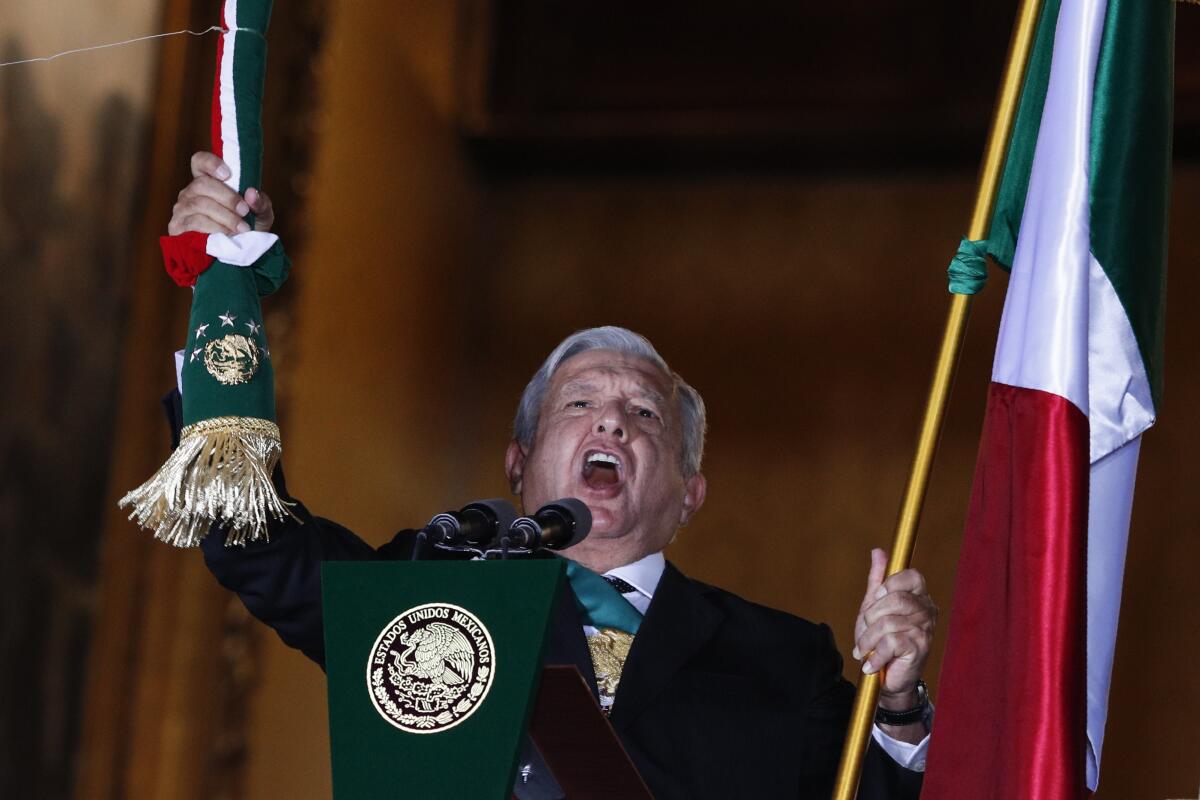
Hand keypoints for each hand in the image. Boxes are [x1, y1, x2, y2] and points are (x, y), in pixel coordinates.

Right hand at [168, 151, 273, 235]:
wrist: (240, 255)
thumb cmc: (248, 228)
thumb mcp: (261, 214)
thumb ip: (261, 202)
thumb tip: (251, 194)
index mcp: (208, 182)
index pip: (199, 161)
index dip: (210, 163)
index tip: (228, 174)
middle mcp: (191, 192)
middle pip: (203, 184)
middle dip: (227, 197)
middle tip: (244, 211)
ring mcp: (182, 209)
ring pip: (200, 204)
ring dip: (225, 216)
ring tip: (242, 228)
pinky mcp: (178, 228)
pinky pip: (194, 223)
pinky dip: (214, 228)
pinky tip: (227, 236)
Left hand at [853, 548, 936, 706]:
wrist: (886, 677)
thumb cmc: (881, 640)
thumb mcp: (874, 607)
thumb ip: (877, 580)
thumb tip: (878, 551)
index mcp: (918, 596)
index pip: (912, 576)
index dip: (891, 583)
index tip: (875, 598)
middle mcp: (927, 610)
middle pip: (895, 599)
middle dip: (871, 616)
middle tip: (865, 630)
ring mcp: (925, 630)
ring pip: (888, 623)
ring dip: (868, 639)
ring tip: (864, 650)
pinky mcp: (920, 648)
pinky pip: (891, 642)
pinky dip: (875, 654)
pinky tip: (872, 663)